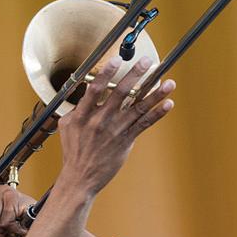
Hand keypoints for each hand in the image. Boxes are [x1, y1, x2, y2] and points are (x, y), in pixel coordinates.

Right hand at [56, 56, 174, 195]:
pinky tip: (168, 103)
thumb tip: (83, 91)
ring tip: (169, 82)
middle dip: (136, 75)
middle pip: (120, 93)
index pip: (95, 90)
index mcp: (82, 116)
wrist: (80, 177)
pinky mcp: (126, 140)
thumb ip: (76, 108)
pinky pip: (144, 124)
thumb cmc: (73, 150)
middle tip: (148, 61)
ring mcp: (115, 131)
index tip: (116, 59)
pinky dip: (157, 113)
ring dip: (155, 94)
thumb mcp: (66, 126)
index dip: (106, 73)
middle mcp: (100, 121)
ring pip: (137, 108)